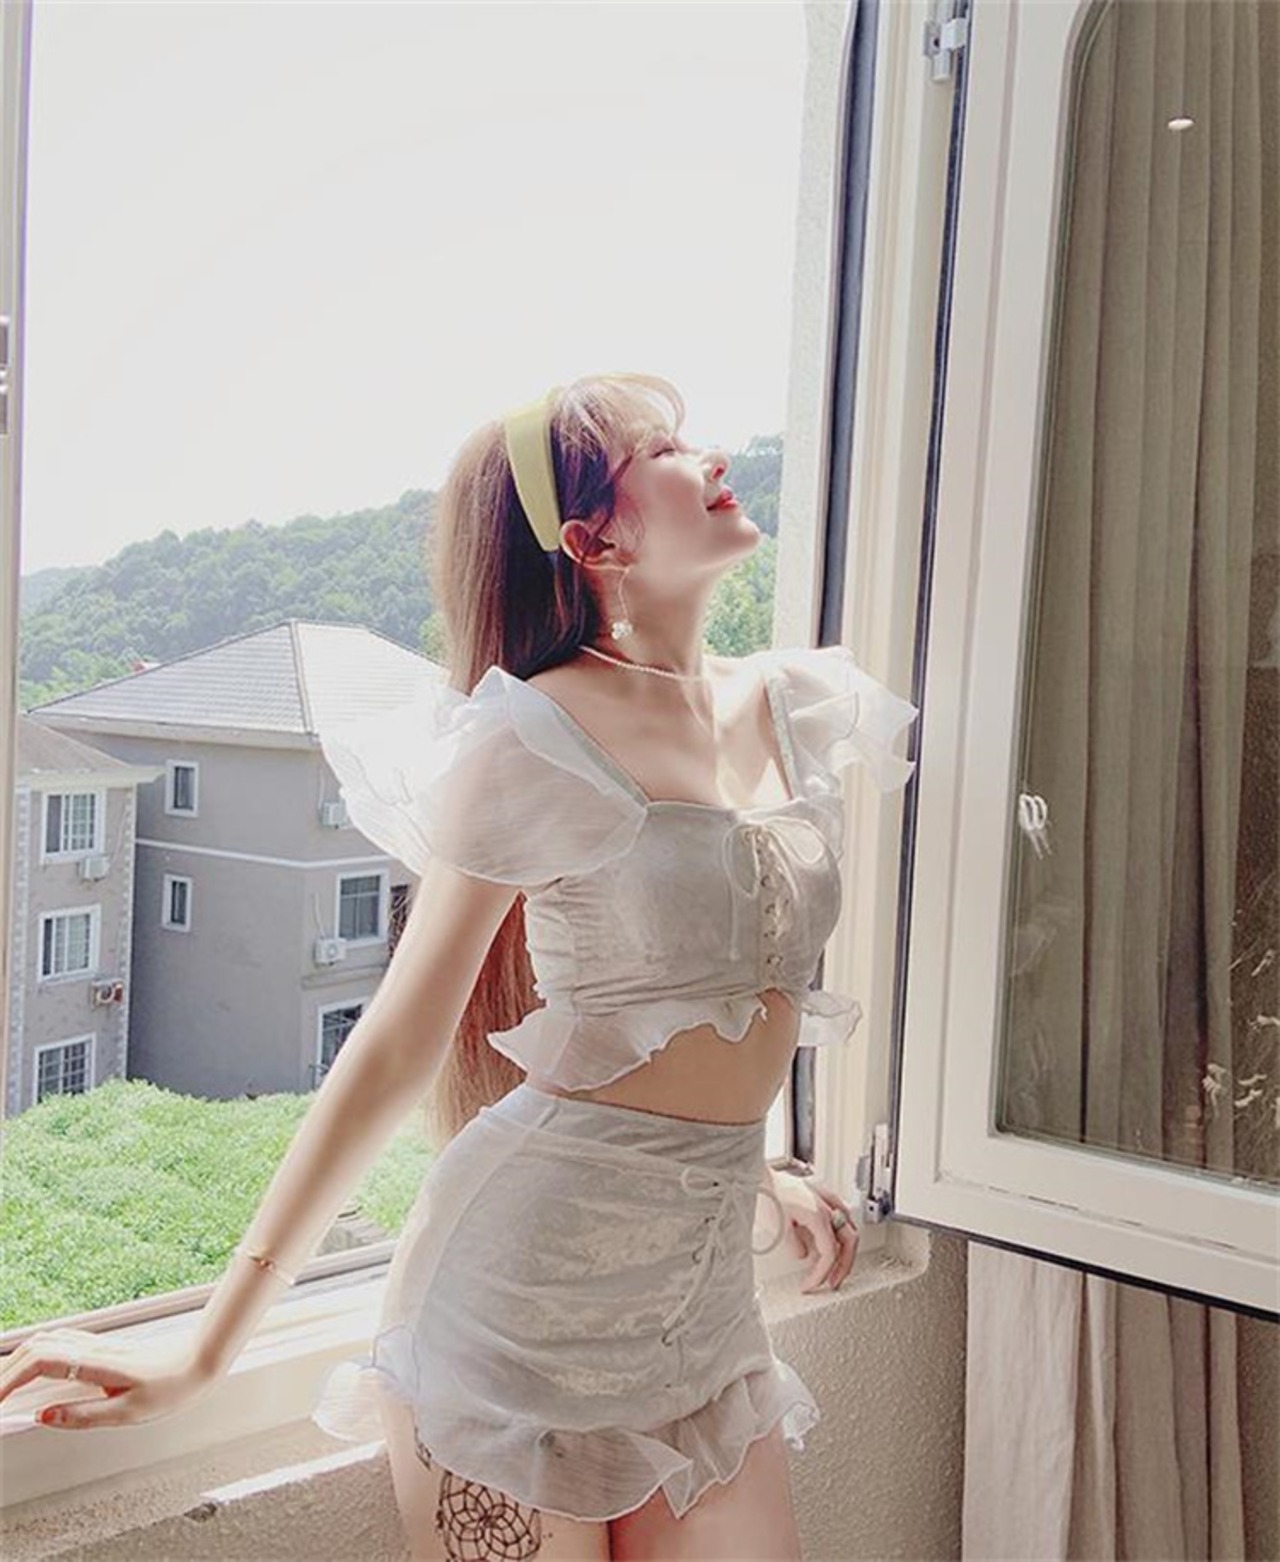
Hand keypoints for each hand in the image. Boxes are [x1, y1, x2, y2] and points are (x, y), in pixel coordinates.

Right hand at [0, 1327, 216, 1429]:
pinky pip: (61, 1341)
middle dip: (6, 1372)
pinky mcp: (103, 1347)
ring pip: (46, 1341)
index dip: (8, 1380)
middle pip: (34, 1348)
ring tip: (5, 1387)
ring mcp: (97, 1345)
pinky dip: (37, 1353)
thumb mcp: (129, 1412)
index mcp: (95, 1364)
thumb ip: (83, 1415)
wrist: (201, 1358)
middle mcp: (92, 1349)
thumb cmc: (173, 1385)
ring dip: (19, 1360)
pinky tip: (35, 1366)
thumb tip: (44, 1416)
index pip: (38, 1363)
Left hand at [771, 1170, 858, 1292]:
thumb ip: (795, 1246)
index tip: (811, 1285)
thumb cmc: (765, 1192)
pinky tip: (831, 1239)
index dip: (822, 1274)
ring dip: (844, 1250)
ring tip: (834, 1266)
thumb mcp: (778, 1228)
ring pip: (848, 1227)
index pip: (830, 1253)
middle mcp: (827, 1205)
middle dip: (843, 1266)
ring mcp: (824, 1197)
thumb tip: (803, 1255)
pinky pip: (840, 1214)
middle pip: (848, 1242)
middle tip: (832, 1283)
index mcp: (819, 1215)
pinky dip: (839, 1232)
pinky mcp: (818, 1193)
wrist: (756, 1172)